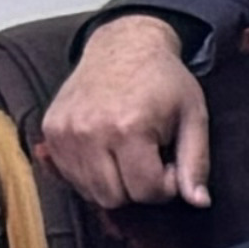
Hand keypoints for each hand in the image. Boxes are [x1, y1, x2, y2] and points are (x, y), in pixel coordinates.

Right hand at [36, 14, 211, 209]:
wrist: (123, 45)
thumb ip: (196, 163)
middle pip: (114, 198)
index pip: (146, 191)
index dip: (166, 185)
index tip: (170, 162)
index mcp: (128, 129)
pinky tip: (107, 151)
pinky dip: (89, 173)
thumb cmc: (163, 80)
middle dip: (137, 187)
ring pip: (89, 192)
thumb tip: (199, 202)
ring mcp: (64, 133)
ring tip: (129, 152)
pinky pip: (68, 176)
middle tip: (150, 159)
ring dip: (113, 182)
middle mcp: (89, 133)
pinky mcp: (49, 130)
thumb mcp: (193, 117)